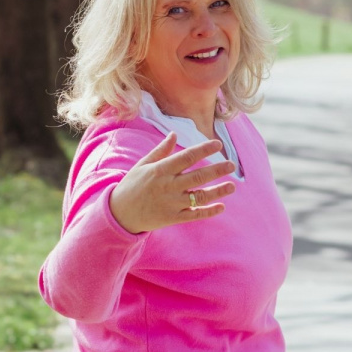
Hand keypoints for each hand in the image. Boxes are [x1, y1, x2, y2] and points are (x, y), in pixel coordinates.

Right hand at [109, 132, 237, 233]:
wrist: (120, 213)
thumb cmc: (131, 185)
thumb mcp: (142, 165)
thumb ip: (161, 151)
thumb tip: (174, 134)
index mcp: (160, 170)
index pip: (187, 157)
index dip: (203, 149)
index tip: (218, 144)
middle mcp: (168, 186)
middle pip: (197, 177)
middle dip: (217, 170)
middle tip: (231, 165)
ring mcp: (171, 204)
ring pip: (199, 197)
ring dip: (218, 192)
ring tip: (232, 186)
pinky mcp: (173, 218)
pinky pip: (194, 215)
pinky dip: (209, 212)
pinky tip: (221, 207)